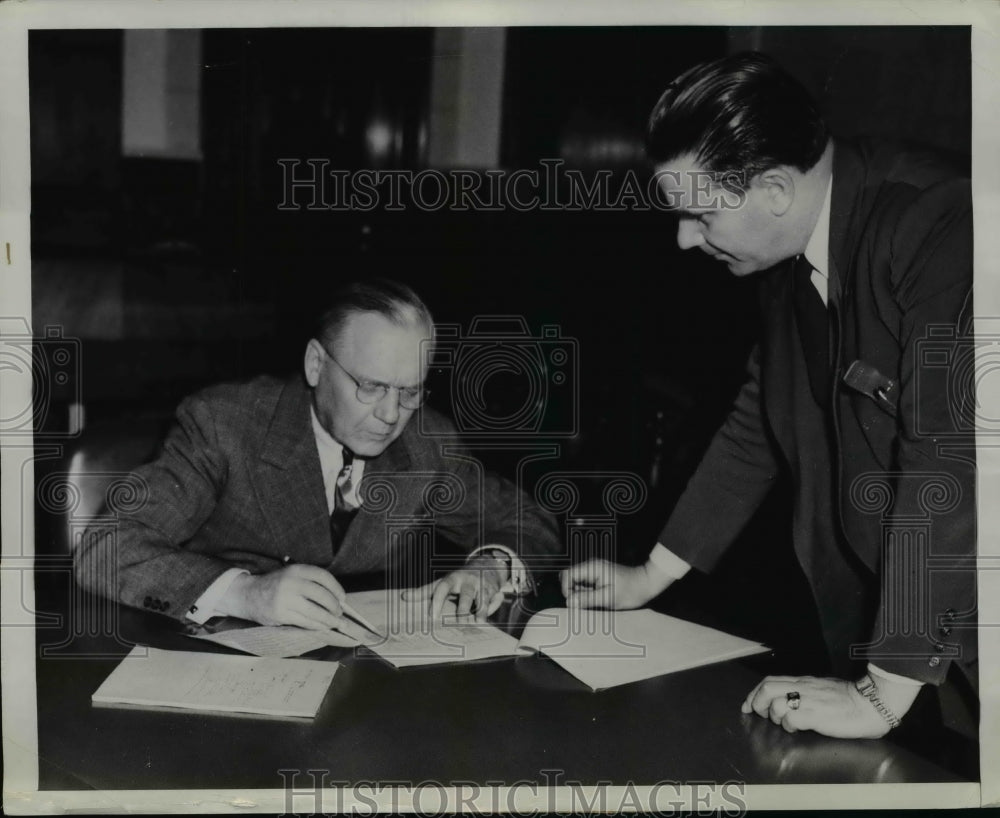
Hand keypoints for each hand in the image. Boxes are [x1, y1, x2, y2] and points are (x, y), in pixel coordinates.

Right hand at [219, 564, 370, 641]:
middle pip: (321, 595)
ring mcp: (285, 599)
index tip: (343, 597)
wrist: (248, 595)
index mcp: (296, 570)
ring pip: (314, 611)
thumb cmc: (276, 585)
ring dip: (328, 619)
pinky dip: (317, 625)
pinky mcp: (281, 614)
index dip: (336, 588)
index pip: (323, 577)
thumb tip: (336, 597)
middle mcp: (291, 583)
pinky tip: (323, 626)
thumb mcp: (291, 575)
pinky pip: (304, 622)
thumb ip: (309, 582)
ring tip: (336, 622)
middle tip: (339, 612)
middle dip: (334, 606)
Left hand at [402, 557, 506, 622]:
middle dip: (463, 607)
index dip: (437, 601)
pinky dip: (491, 610)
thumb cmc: (459, 579)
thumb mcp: (442, 582)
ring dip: (481, 610)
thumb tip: (403, 597)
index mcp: (453, 578)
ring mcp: (482, 585)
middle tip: (458, 620)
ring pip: (483, 598)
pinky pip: (493, 601)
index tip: (432, 616)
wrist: (486, 565)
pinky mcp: (493, 591)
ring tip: (478, 622)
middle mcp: (468, 581)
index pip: (443, 588)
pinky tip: (485, 620)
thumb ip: (424, 591)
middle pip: (466, 594)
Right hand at [560, 559, 667, 608]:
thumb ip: (587, 599)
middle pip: (569, 579)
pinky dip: (587, 595)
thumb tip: (569, 602)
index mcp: (592, 568)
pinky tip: (598, 600)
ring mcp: (594, 571)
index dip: (566, 589)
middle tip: (586, 604)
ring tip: (596, 602)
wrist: (646, 584)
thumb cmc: (630, 591)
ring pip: (576, 584)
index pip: (567, 575)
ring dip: (581, 596)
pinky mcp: (597, 577)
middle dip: (573, 593)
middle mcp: (590, 567)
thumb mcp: (608, 598)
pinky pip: (585, 586)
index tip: (575, 602)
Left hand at [741, 675, 909, 738]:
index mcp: (803, 681)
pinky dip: (789, 726)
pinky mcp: (815, 716)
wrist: (872, 704)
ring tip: (786, 723)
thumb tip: (790, 697)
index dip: (754, 693)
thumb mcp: (822, 688)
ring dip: (775, 717)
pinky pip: (791, 720)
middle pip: (766, 688)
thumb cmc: (851, 699)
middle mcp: (802, 688)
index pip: (769, 681)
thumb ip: (805, 691)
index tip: (748, 704)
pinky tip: (798, 729)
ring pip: (776, 705)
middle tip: (761, 715)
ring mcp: (808, 702)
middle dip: (756, 702)